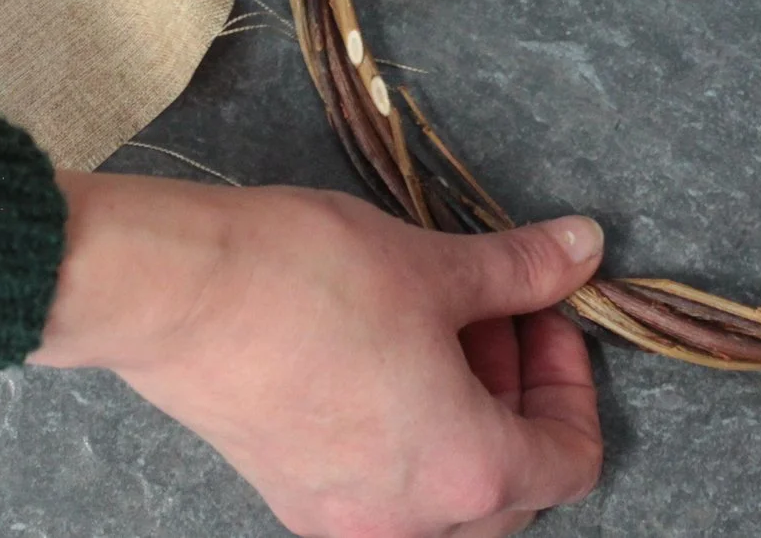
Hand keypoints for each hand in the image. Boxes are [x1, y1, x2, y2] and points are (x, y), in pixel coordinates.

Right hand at [31, 172, 606, 537]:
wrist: (174, 294)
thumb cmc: (311, 280)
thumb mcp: (438, 266)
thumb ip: (524, 271)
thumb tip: (585, 249)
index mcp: (463, 474)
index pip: (570, 462)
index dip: (573, 381)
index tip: (545, 313)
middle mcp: (406, 523)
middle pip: (511, 488)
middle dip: (520, 397)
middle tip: (498, 312)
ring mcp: (341, 518)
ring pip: (444, 493)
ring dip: (465, 413)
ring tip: (438, 321)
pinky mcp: (292, 494)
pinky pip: (384, 486)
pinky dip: (408, 430)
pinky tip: (385, 349)